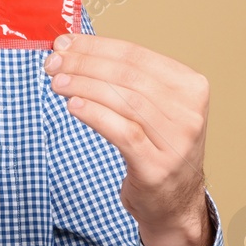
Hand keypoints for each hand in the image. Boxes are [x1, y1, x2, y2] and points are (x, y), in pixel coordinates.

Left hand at [44, 32, 214, 245]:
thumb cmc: (156, 148)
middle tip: (53, 61)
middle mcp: (189, 112)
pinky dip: (94, 114)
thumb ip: (126, 80)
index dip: (96, 46)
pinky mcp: (157, 166)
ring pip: (124, 101)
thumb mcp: (154, 108)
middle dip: (85, 63)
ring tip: (57, 82)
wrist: (174, 203)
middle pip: (128, 75)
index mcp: (191, 87)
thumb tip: (75, 50)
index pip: (137, 55)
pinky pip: (123, 132)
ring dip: (84, 86)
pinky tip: (73, 105)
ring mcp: (177, 141)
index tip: (65, 42)